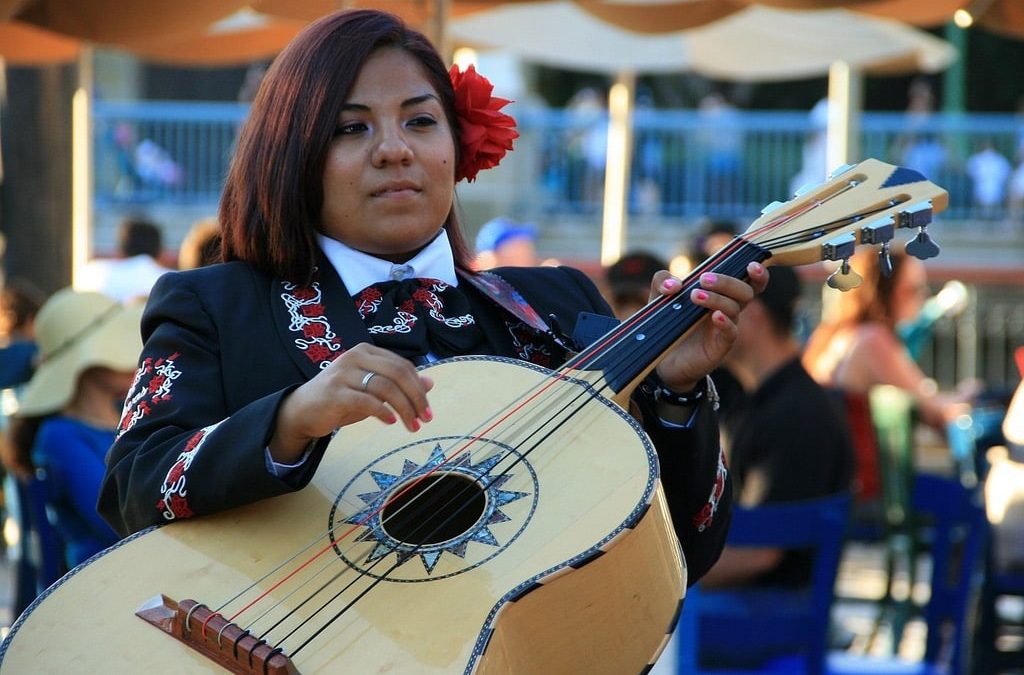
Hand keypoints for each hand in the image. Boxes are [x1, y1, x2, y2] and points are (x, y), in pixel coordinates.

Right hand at [269, 343, 432, 462]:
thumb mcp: (372, 390)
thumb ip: (398, 385)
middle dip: (416, 398)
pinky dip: (382, 411)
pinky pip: (366, 400)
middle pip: (397, 373)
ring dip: (404, 409)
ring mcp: (343, 373)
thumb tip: (430, 383)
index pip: (402, 365)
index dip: (418, 387)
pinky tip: (390, 421)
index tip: (427, 410)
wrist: (302, 411)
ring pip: (385, 387)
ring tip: (412, 426)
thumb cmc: (340, 399)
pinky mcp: (335, 393)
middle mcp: (355, 357)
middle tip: (426, 418)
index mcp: (366, 352)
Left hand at [652, 262, 767, 390]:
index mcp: (720, 294)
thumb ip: (662, 281)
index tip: (751, 264)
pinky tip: (715, 316)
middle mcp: (727, 309)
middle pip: (745, 291)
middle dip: (727, 282)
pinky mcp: (720, 346)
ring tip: (694, 296)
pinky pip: (731, 332)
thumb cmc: (667, 323)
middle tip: (703, 279)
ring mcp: (725, 327)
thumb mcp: (659, 298)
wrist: (662, 359)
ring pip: (734, 308)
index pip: (747, 281)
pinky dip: (726, 322)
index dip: (757, 273)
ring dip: (717, 298)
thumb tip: (673, 284)